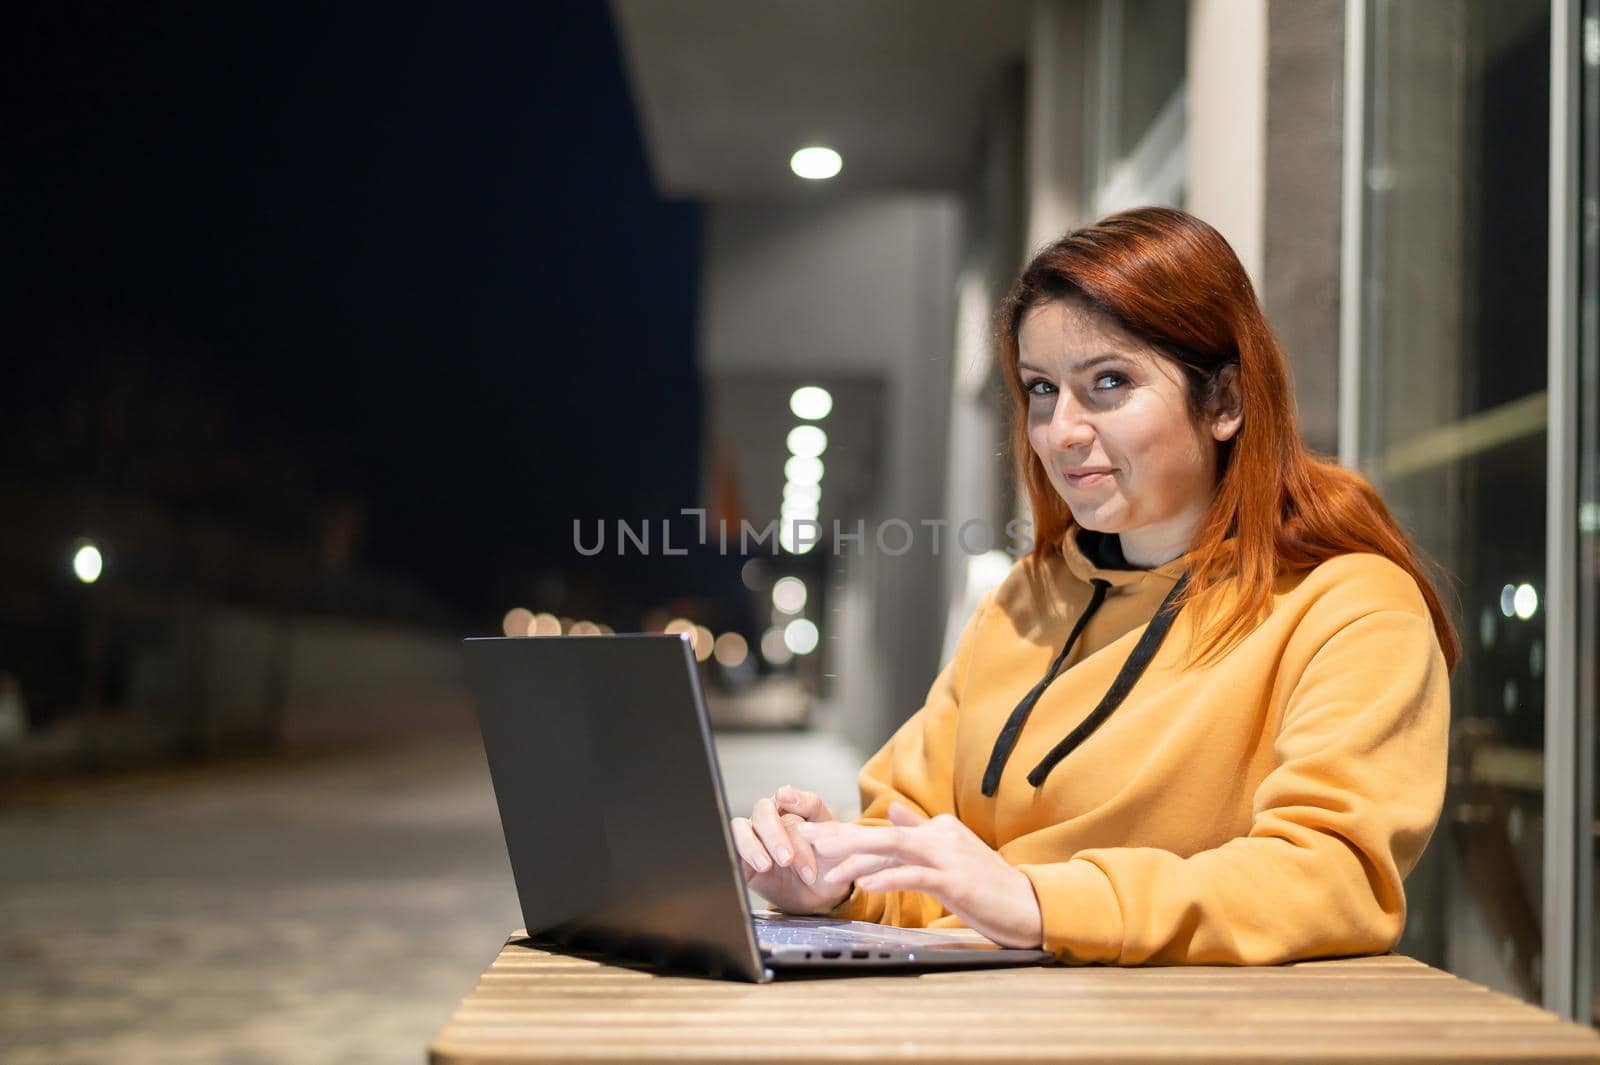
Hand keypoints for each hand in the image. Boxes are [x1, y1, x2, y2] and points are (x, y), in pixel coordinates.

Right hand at [729, 785, 851, 914]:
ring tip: (766, 866)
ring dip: (752, 845)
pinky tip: (755, 867)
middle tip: (787, 859)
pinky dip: (741, 856)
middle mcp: (772, 817)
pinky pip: (732, 850)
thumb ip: (818, 820)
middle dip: (775, 835)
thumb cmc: (827, 861)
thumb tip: (788, 797)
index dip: (793, 799)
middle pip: (765, 812)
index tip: (786, 797)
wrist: (821, 894)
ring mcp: (755, 836)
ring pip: (741, 828)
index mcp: (795, 808)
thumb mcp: (835, 841)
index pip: (792, 798)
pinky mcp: (742, 858)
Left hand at [797, 801, 1043, 947]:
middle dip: (839, 836)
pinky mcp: (955, 881)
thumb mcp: (955, 853)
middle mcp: (940, 836)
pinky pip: (914, 876)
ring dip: (855, 857)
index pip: (884, 830)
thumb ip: (924, 831)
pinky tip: (864, 884)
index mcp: (938, 829)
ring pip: (892, 849)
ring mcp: (948, 857)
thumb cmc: (991, 885)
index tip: (813, 835)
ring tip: (825, 864)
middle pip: (881, 833)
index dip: (846, 833)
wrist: (1032, 904)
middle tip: (805, 838)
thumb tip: (896, 812)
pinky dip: (887, 878)